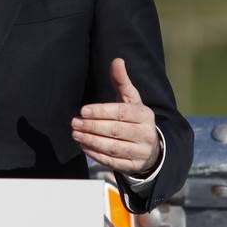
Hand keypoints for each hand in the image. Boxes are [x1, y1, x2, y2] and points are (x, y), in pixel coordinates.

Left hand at [71, 58, 160, 175]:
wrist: (152, 147)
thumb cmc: (135, 118)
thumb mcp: (131, 99)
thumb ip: (122, 81)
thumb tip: (117, 60)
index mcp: (145, 115)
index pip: (121, 113)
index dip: (101, 112)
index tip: (83, 110)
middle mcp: (145, 134)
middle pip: (115, 131)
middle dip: (92, 127)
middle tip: (75, 123)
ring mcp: (140, 152)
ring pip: (113, 148)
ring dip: (92, 141)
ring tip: (76, 135)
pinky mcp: (133, 166)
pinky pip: (113, 162)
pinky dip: (97, 155)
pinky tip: (84, 147)